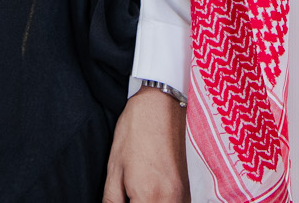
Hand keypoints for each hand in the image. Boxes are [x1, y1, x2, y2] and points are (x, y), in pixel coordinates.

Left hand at [104, 86, 188, 202]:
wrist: (161, 105)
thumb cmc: (136, 132)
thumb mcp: (114, 169)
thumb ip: (111, 201)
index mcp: (149, 196)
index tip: (119, 200)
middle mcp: (171, 201)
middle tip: (125, 197)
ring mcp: (183, 197)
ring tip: (134, 195)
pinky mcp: (187, 191)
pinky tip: (148, 196)